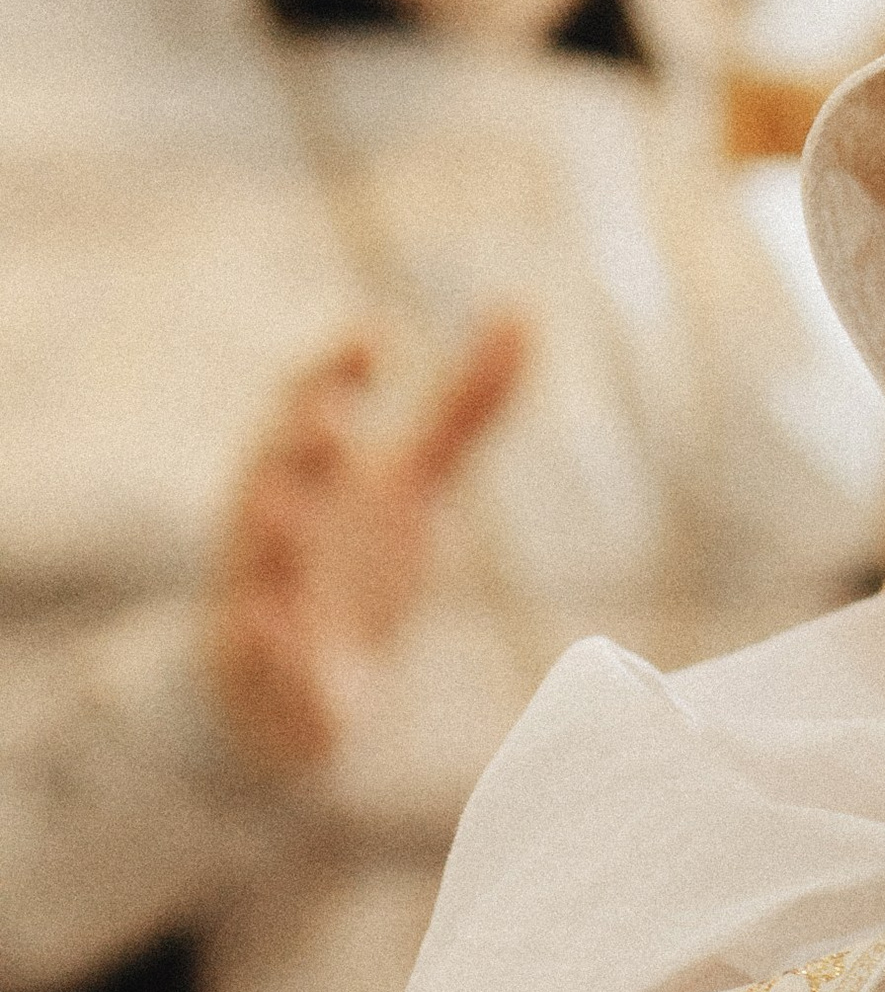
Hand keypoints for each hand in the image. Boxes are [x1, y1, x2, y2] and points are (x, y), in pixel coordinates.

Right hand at [204, 313, 527, 771]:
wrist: (296, 682)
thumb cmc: (350, 562)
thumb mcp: (414, 482)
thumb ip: (462, 406)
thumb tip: (522, 309)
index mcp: (307, 469)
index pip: (308, 404)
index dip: (333, 371)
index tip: (372, 337)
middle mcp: (273, 522)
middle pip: (273, 472)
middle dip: (299, 446)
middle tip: (333, 420)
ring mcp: (260, 594)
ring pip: (254, 561)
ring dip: (270, 536)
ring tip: (282, 512)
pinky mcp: (262, 669)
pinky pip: (254, 652)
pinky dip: (263, 640)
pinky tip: (274, 628)